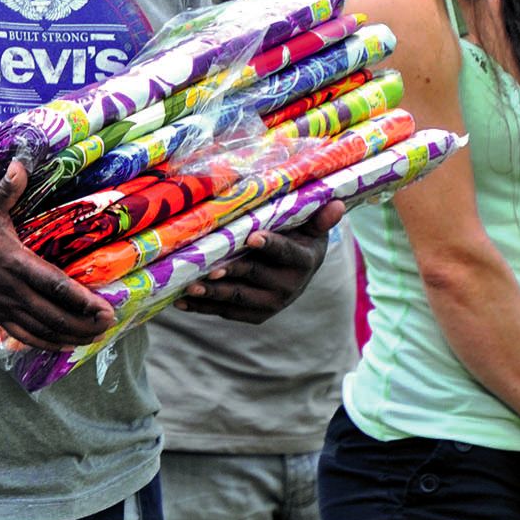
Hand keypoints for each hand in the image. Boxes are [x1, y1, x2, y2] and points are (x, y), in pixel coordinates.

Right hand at [0, 162, 112, 350]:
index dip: (81, 299)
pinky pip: (24, 335)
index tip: (103, 307)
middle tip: (109, 323)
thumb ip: (6, 187)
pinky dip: (46, 343)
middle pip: (54, 314)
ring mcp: (2, 305)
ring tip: (95, 336)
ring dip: (70, 335)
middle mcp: (12, 289)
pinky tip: (63, 345)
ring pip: (41, 329)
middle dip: (84, 322)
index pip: (54, 284)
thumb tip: (19, 165)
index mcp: (15, 261)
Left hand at [175, 201, 343, 322]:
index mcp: (303, 261)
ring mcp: (270, 304)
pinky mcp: (254, 315)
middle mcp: (289, 287)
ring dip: (213, 294)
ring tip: (190, 287)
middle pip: (255, 278)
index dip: (270, 245)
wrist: (300, 271)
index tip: (252, 236)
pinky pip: (225, 312)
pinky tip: (181, 302)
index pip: (285, 252)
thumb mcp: (312, 226)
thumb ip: (320, 218)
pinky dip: (203, 308)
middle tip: (210, 268)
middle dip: (232, 272)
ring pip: (238, 298)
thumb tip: (338, 204)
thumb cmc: (300, 238)